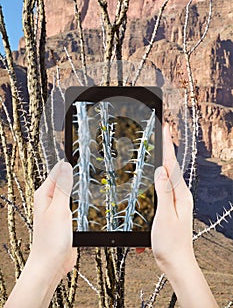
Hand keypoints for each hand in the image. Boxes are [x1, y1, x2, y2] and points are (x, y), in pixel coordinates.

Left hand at [5, 161, 76, 307]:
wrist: (50, 264)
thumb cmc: (51, 240)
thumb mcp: (60, 209)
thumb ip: (63, 187)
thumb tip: (66, 166)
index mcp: (44, 194)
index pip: (57, 170)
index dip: (68, 161)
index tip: (80, 150)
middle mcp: (49, 200)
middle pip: (63, 179)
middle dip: (73, 170)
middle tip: (87, 159)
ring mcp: (56, 209)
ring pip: (68, 191)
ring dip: (76, 184)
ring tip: (87, 174)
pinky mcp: (64, 219)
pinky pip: (72, 203)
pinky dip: (78, 197)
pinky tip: (85, 197)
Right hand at [150, 123, 217, 307]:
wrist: (176, 262)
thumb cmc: (170, 243)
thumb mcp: (165, 216)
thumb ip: (163, 192)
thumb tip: (160, 170)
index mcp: (180, 195)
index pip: (171, 165)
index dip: (167, 145)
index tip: (166, 128)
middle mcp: (180, 195)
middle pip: (170, 167)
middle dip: (165, 148)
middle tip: (161, 132)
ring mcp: (175, 201)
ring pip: (166, 176)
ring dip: (161, 161)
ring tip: (157, 147)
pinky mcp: (170, 207)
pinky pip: (162, 188)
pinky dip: (157, 179)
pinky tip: (153, 175)